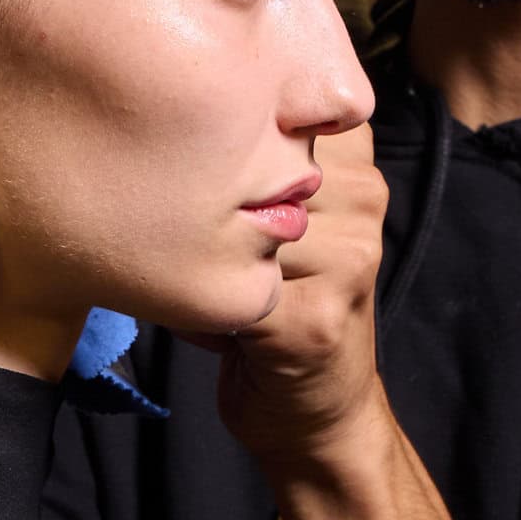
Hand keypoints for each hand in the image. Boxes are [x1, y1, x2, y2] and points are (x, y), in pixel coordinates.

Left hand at [216, 123, 392, 482]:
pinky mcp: (316, 314)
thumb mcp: (273, 227)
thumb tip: (158, 121)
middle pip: (251, 162)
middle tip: (180, 238)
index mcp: (354, 167)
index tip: (186, 155)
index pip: (279, 106)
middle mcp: (362, 200)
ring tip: (204, 286)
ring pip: (237, 226)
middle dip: (199, 201)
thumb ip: (248, 171)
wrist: (319, 413)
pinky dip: (202, 310)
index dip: (222, 132)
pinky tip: (213, 326)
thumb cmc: (277, 313)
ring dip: (199, 258)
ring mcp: (348, 256)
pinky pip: (233, 288)